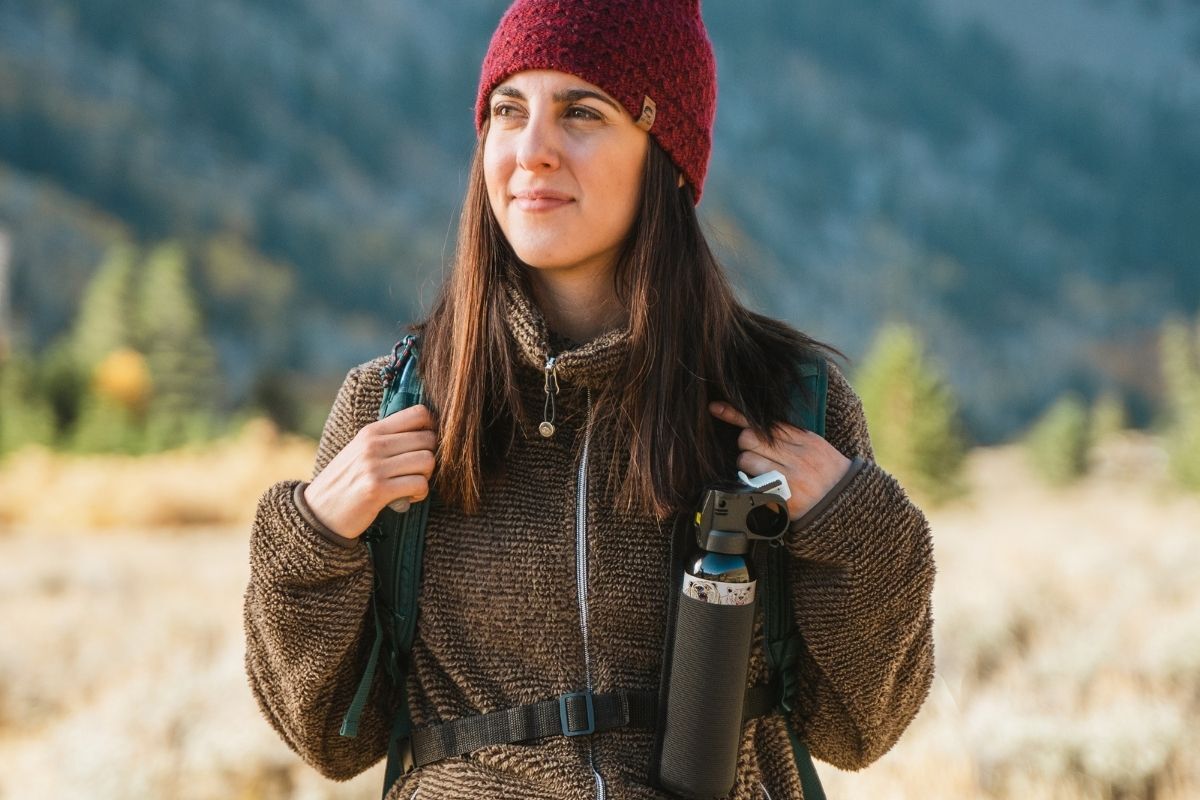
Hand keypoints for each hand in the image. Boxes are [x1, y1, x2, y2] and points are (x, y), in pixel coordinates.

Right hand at [302, 405, 436, 538]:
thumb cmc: (347, 482)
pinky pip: (419, 484)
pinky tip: (409, 497)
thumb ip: (388, 439)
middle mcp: (373, 444)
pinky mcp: (377, 489)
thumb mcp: (361, 451)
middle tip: (417, 472)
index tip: (424, 446)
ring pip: (427, 461)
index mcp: (371, 431)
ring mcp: (374, 466)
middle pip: (428, 439)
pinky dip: (420, 493)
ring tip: (413, 485)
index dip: (431, 429)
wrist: (319, 513)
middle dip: (430, 457)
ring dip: (426, 477)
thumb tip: (428, 431)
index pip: (419, 414)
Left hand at [709, 401, 850, 520]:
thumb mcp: (814, 446)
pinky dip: (753, 486)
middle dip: (746, 447)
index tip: (715, 408)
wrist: (846, 504)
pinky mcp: (782, 499)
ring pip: (745, 461)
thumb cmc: (827, 472)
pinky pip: (751, 486)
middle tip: (758, 456)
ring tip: (764, 474)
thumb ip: (788, 435)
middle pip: (748, 439)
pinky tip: (766, 489)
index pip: (763, 422)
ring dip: (747, 468)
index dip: (736, 415)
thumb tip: (753, 425)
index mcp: (803, 439)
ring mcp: (788, 478)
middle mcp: (795, 456)